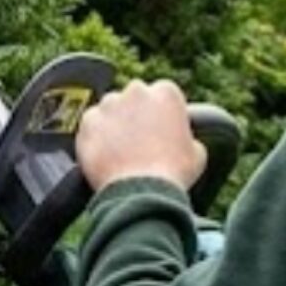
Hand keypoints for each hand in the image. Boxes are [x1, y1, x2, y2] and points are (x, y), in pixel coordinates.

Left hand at [76, 79, 206, 192]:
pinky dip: (96, 138)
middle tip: (141, 139)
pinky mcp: (87, 122)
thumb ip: (188, 137)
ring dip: (115, 124)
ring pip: (110, 110)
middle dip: (137, 113)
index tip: (162, 127)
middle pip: (135, 97)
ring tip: (122, 151)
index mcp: (167, 93)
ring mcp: (109, 106)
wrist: (141, 194)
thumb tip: (184, 141)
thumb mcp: (197, 154)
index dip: (163, 113)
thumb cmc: (172, 174)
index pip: (164, 94)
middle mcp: (136, 92)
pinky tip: (106, 156)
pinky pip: (91, 126)